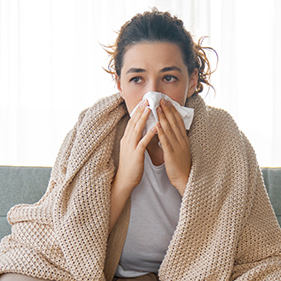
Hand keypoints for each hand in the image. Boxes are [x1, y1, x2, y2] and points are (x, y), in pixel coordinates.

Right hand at [109, 100, 157, 231]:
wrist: (124, 181)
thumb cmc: (130, 166)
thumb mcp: (131, 150)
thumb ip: (135, 139)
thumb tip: (140, 130)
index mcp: (126, 139)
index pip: (132, 121)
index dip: (137, 111)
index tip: (143, 101)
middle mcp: (127, 141)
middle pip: (134, 122)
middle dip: (140, 110)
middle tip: (147, 99)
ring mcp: (130, 147)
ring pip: (137, 129)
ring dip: (144, 118)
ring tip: (150, 108)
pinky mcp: (136, 155)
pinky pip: (143, 142)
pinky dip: (149, 133)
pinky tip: (155, 127)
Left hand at [156, 99, 191, 194]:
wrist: (184, 179)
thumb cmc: (181, 165)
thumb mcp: (180, 149)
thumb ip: (175, 139)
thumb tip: (169, 130)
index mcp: (184, 139)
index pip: (178, 121)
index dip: (173, 110)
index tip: (167, 101)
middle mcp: (181, 140)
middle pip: (174, 122)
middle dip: (167, 110)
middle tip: (161, 99)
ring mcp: (177, 147)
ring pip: (169, 129)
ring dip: (163, 117)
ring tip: (157, 108)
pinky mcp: (171, 154)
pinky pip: (166, 141)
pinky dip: (161, 132)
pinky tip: (156, 125)